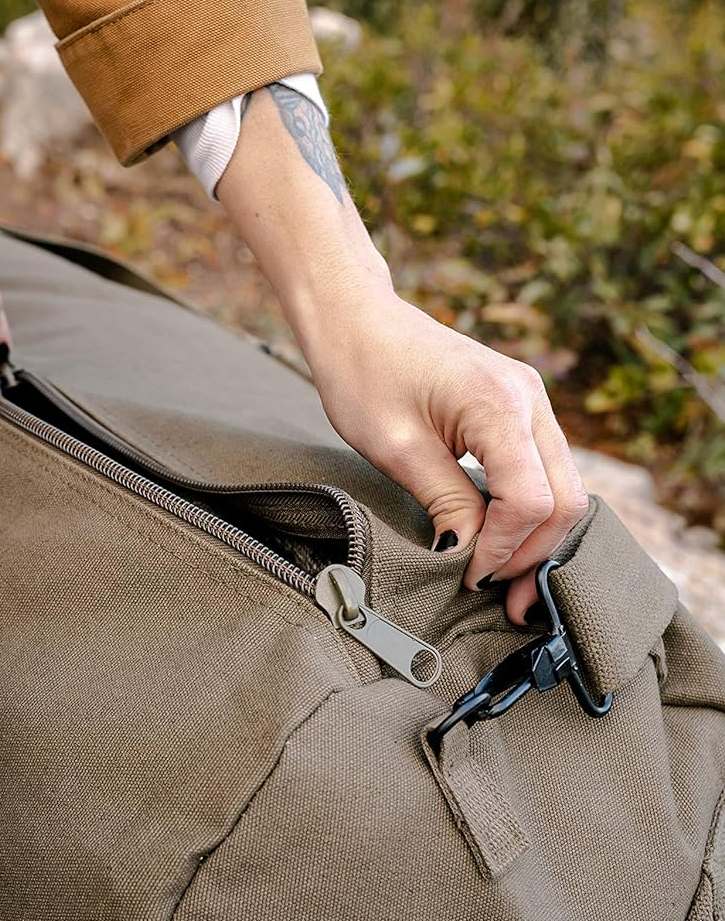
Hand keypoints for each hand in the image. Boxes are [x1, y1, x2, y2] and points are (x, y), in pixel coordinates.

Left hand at [215, 84, 587, 626]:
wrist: (355, 319)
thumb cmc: (362, 373)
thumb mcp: (395, 449)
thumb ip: (444, 502)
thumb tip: (470, 556)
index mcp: (500, 404)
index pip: (530, 500)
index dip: (504, 549)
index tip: (468, 577)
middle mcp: (530, 399)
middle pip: (565, 499)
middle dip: (534, 555)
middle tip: (501, 601)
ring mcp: (532, 401)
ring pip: (563, 488)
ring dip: (536, 539)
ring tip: (502, 581)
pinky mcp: (521, 409)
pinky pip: (544, 471)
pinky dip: (529, 512)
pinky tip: (500, 541)